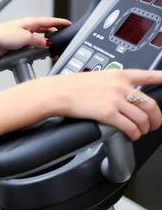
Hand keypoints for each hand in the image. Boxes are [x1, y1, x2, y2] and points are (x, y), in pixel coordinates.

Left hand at [0, 17, 71, 56]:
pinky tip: (37, 52)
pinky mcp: (15, 45)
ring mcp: (20, 36)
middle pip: (43, 29)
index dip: (59, 22)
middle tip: (62, 35)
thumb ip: (38, 40)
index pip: (48, 21)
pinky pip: (30, 46)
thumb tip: (47, 43)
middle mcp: (25, 28)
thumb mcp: (25, 37)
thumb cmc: (1, 34)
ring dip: (44, 42)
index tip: (68, 23)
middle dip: (53, 32)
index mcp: (28, 22)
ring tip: (52, 46)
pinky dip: (36, 48)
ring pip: (37, 38)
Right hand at [39, 70, 161, 140]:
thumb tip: (123, 95)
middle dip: (156, 118)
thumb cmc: (71, 85)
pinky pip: (130, 127)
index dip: (161, 78)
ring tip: (140, 131)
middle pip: (151, 104)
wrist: (57, 92)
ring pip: (143, 118)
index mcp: (118, 75)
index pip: (148, 75)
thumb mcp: (96, 77)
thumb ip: (113, 84)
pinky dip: (134, 134)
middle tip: (154, 124)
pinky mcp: (108, 114)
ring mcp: (115, 100)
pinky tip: (131, 135)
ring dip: (145, 128)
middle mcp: (120, 87)